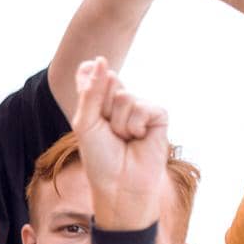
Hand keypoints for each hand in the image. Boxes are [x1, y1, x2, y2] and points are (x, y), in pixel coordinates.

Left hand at [71, 57, 169, 230]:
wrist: (119, 184)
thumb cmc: (99, 158)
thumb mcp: (86, 123)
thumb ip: (91, 91)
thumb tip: (101, 59)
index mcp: (99, 101)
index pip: (91, 73)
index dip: (89, 80)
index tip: (87, 97)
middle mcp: (119, 101)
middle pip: (109, 81)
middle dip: (102, 109)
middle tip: (106, 131)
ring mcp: (139, 107)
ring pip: (124, 97)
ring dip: (118, 122)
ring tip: (123, 139)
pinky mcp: (158, 115)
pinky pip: (143, 107)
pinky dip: (134, 126)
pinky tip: (138, 139)